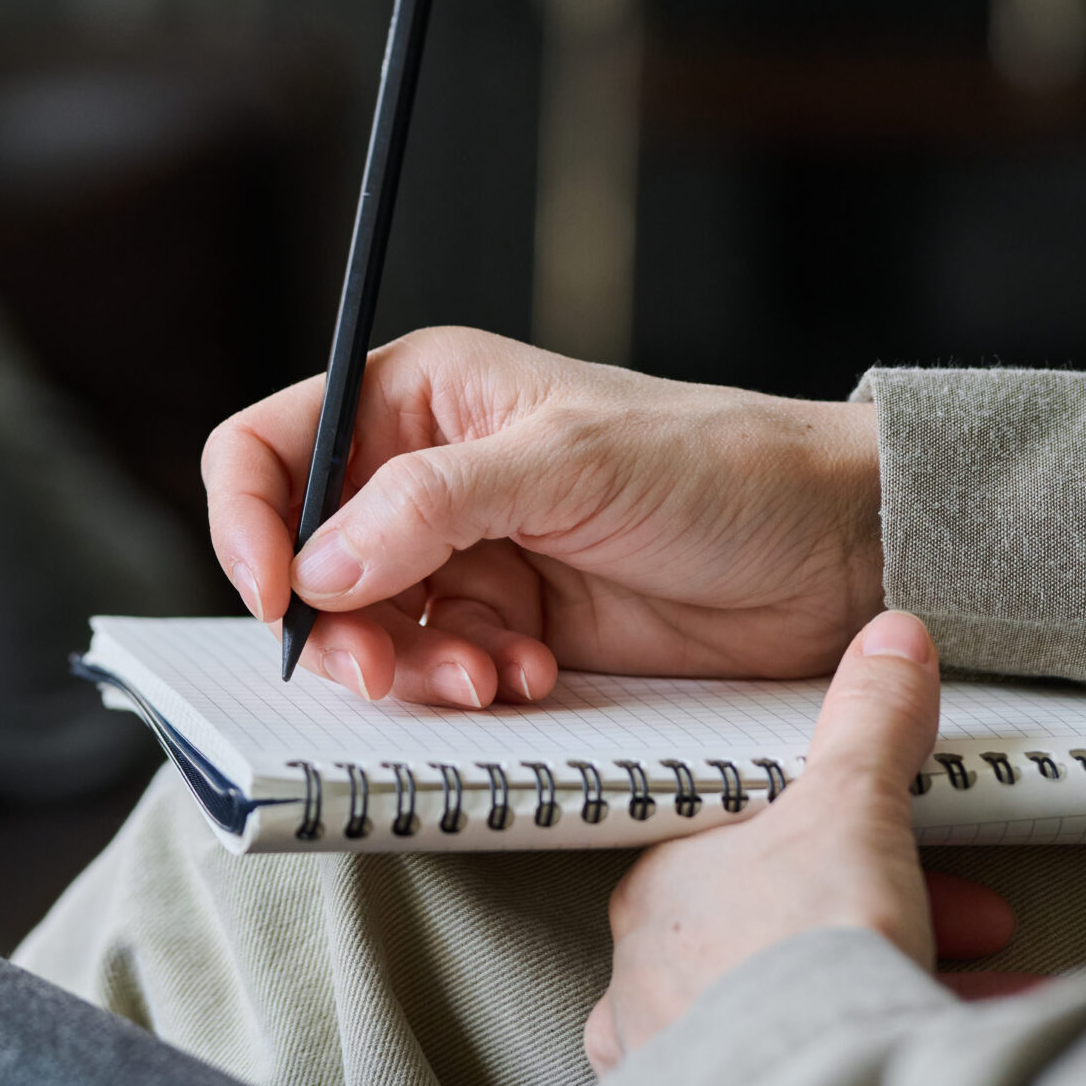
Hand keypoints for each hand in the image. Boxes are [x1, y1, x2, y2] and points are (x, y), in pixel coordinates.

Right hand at [202, 327, 881, 707]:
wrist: (836, 553)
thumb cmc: (723, 465)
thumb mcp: (569, 463)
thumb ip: (432, 506)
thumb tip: (319, 563)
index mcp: (423, 397)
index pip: (274, 444)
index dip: (249, 519)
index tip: (273, 594)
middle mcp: (428, 474)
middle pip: (306, 557)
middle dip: (333, 624)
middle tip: (377, 670)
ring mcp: (468, 556)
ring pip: (367, 630)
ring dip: (410, 669)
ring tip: (485, 675)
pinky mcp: (510, 626)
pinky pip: (437, 670)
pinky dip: (467, 688)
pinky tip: (530, 678)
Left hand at [583, 612, 1018, 1072]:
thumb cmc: (798, 952)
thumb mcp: (849, 810)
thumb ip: (868, 725)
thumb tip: (888, 642)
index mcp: (662, 889)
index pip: (746, 843)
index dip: (845, 840)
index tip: (905, 852)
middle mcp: (650, 974)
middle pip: (775, 927)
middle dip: (884, 918)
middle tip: (969, 923)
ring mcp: (675, 1051)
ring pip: (783, 1004)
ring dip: (879, 986)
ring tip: (970, 992)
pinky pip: (794, 1072)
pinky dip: (864, 1052)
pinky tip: (931, 1046)